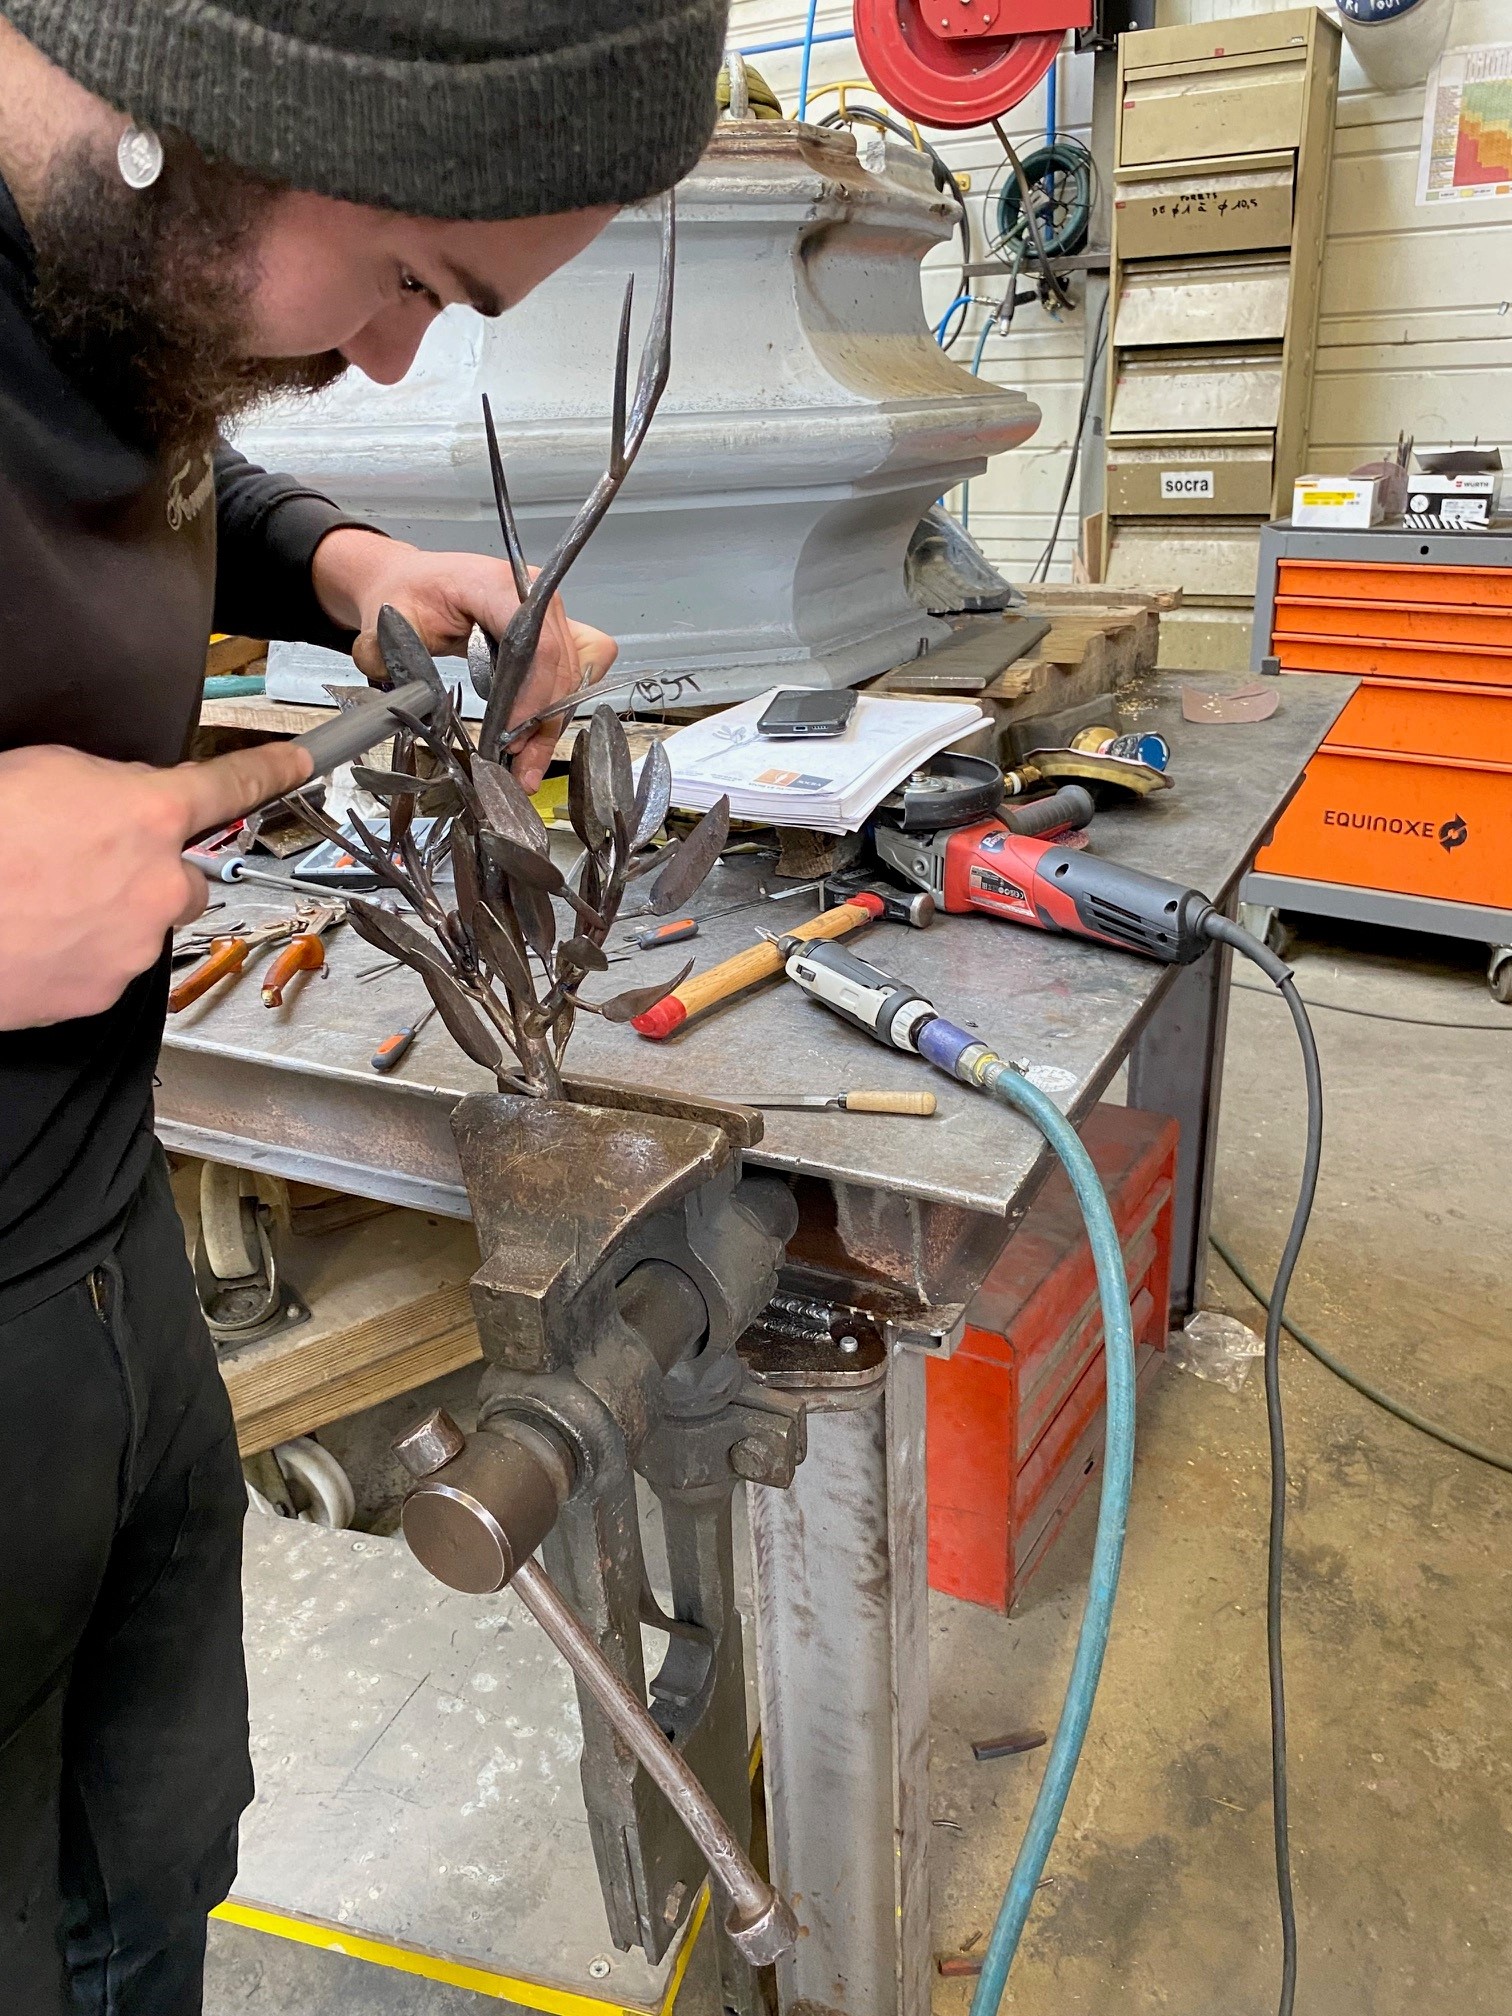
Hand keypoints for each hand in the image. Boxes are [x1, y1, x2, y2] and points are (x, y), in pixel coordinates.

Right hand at [0, 740, 311, 1028]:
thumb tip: (127, 797)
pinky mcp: (106, 993)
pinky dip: (82, 954)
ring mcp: (137, 945)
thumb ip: (109, 784)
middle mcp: (160, 883)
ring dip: (111, 915)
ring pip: (145, 925)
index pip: (232, 785)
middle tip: (85, 865)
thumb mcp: (43, 772)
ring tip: (44, 901)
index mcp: (150, 815)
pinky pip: (110, 966)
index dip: (272, 771)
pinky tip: (38, 935)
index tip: (300, 764)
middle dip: (150, 873)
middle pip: (185, 878)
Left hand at [311, 530, 617, 792]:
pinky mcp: (556, 630)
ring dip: (552, 724)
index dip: (531, 697)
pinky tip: (537, 736)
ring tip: (526, 764)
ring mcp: (550, 611)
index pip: (536, 645)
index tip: (510, 738)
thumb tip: (409, 700)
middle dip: (542, 724)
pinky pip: (580, 670)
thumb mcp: (391, 620)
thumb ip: (395, 657)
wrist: (413, 580)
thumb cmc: (406, 592)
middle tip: (518, 766)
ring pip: (575, 676)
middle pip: (561, 666)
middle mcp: (534, 594)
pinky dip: (560, 708)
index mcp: (494, 584)